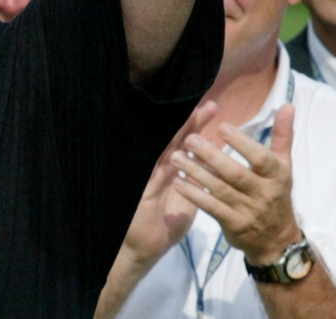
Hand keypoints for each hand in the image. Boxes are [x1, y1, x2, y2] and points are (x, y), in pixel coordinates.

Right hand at [121, 102, 216, 266]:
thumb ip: (194, 189)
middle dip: (193, 123)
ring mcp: (151, 175)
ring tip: (194, 114)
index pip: (188, 146)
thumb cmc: (161, 230)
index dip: (200, 130)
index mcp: (172, 174)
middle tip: (209, 105)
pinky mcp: (144, 186)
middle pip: (178, 141)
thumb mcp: (184, 207)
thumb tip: (208, 174)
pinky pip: (157, 167)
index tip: (213, 112)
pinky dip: (167, 154)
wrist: (141, 250)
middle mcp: (160, 169)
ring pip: (167, 148)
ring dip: (181, 132)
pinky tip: (175, 141)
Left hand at [171, 103, 300, 264]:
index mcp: (276, 175)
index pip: (260, 159)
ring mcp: (247, 210)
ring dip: (197, 173)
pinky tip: (178, 181)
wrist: (277, 239)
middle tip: (189, 140)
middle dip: (212, 156)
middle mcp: (263, 193)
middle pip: (235, 174)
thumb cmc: (275, 192)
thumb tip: (287, 105)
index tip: (221, 126)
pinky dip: (194, 195)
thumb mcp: (283, 165)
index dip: (242, 144)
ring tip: (176, 157)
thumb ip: (282, 135)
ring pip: (220, 189)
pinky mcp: (233, 224)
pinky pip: (212, 207)